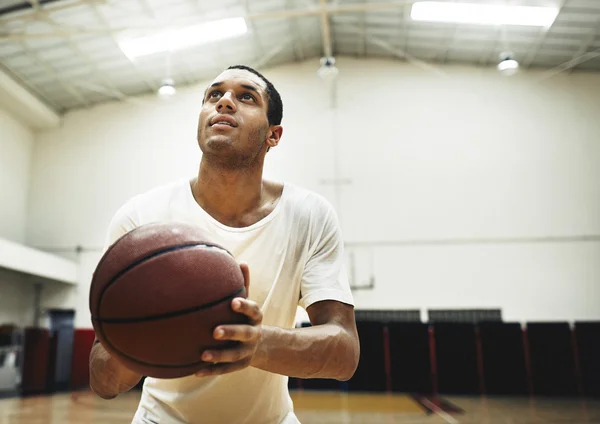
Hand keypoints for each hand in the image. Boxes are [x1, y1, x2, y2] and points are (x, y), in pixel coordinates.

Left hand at [195, 262, 262, 376]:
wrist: (260, 344)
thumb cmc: (245, 316)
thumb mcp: (247, 300)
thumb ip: (243, 284)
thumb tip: (241, 261)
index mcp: (256, 317)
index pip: (253, 310)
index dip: (244, 306)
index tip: (233, 302)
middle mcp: (254, 334)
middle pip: (245, 334)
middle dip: (231, 332)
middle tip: (215, 331)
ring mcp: (247, 351)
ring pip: (234, 354)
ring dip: (219, 355)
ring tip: (203, 354)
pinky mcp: (240, 365)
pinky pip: (225, 369)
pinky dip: (211, 370)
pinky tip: (195, 370)